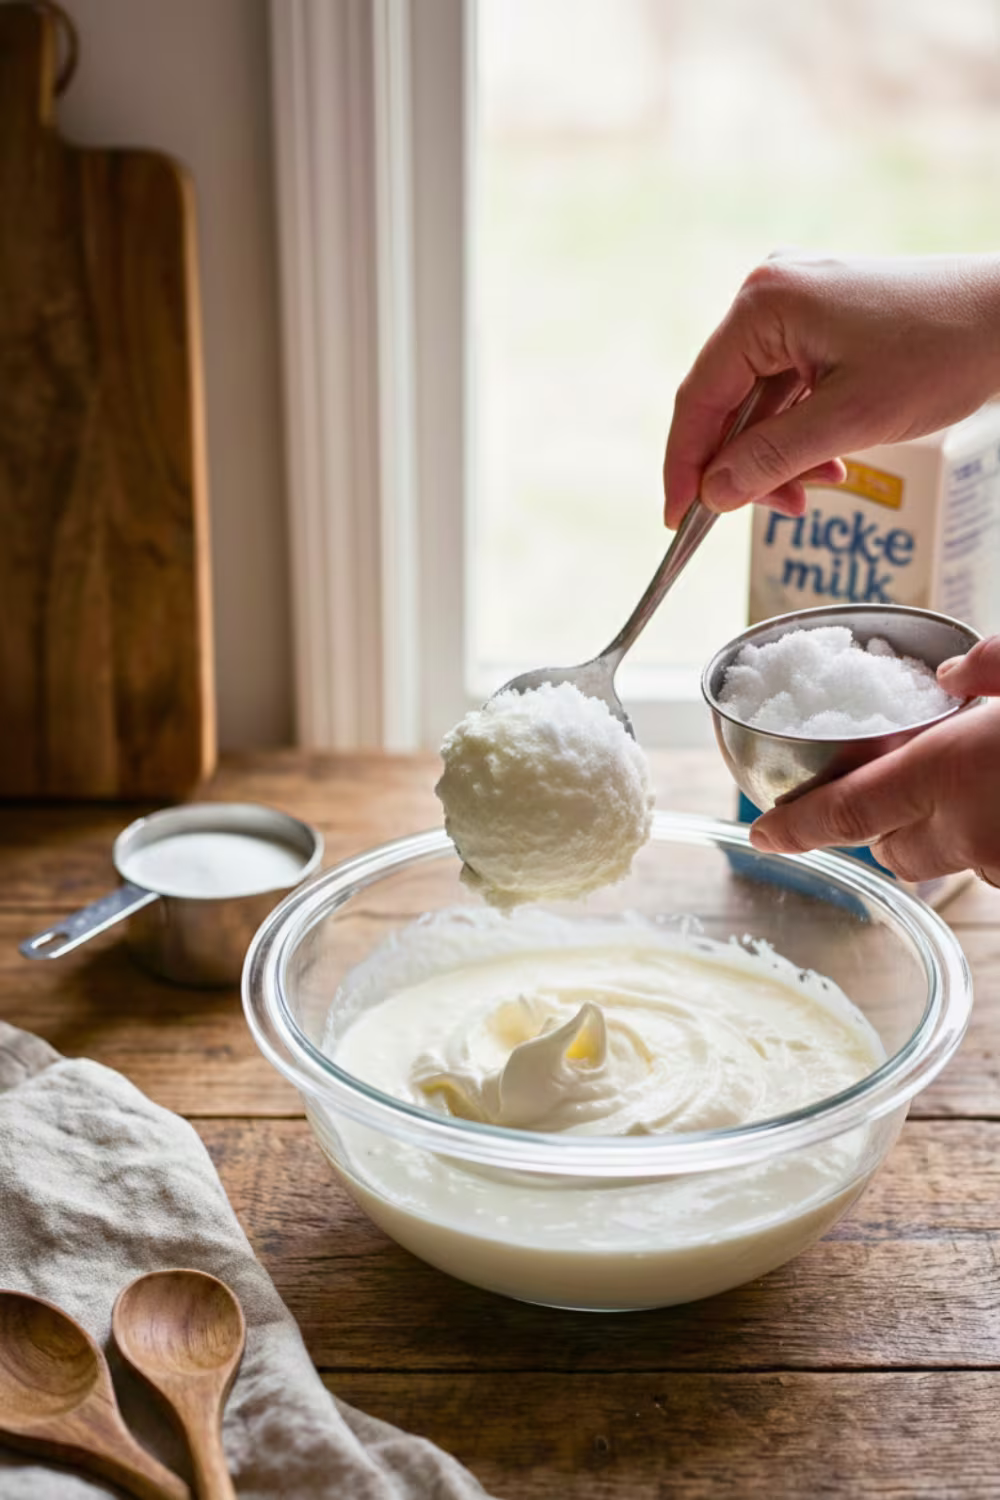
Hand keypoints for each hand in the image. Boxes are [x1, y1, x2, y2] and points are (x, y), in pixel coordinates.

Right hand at [663, 252, 999, 526]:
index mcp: (764, 305)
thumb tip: (712, 495)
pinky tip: (828, 461)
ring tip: (819, 487)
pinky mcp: (818, 319)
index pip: (699, 397)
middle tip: (776, 510)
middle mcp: (769, 295)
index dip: (685, 465)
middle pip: (725, 401)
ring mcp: (794, 304)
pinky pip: (786, 389)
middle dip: (746, 465)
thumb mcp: (851, 421)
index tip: (680, 520)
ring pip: (757, 403)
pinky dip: (799, 432)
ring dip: (779, 455)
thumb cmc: (942, 351)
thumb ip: (772, 460)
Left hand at [748, 636, 999, 886]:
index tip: (763, 834)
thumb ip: (992, 665)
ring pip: (945, 861)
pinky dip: (989, 839)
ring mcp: (997, 865)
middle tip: (902, 785)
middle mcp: (966, 831)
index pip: (846, 811)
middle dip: (881, 826)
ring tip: (979, 786)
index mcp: (949, 771)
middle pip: (890, 850)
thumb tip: (951, 674)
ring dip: (945, 833)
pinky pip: (991, 867)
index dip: (797, 826)